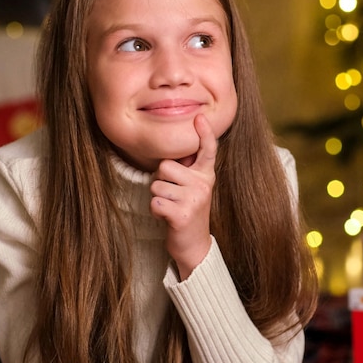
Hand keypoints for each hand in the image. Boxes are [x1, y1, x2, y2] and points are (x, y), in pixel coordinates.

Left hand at [150, 114, 216, 279]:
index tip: (199, 117)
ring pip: (157, 185)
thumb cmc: (187, 211)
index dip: (204, 133)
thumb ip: (186, 169)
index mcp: (206, 175)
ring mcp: (195, 199)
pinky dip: (155, 211)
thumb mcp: (193, 188)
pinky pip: (155, 202)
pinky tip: (167, 218)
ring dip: (158, 198)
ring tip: (171, 208)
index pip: (207, 150)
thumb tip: (172, 147)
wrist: (194, 245)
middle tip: (173, 197)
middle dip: (161, 181)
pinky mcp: (183, 214)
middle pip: (165, 167)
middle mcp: (203, 184)